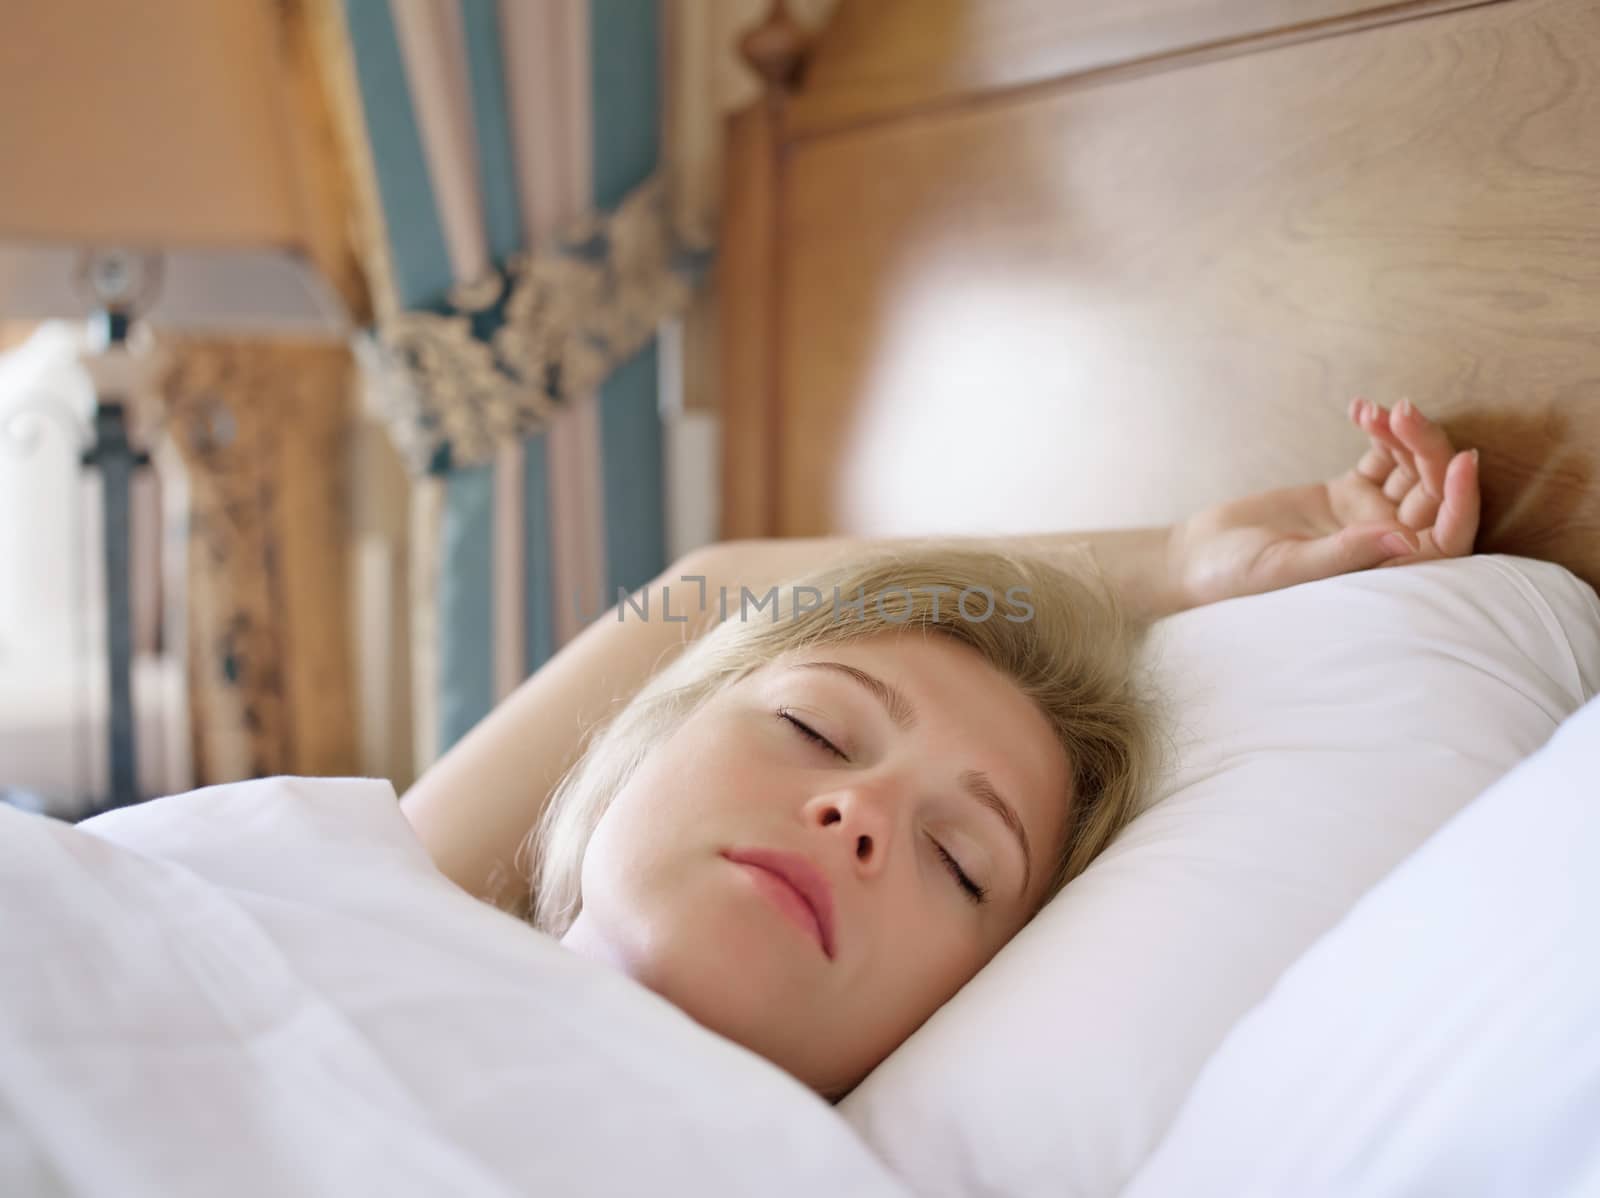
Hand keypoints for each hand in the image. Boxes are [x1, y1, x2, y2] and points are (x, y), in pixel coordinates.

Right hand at [1174, 397, 1481, 608]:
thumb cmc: (1236, 580)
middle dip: (1427, 449)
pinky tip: (1358, 409)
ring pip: (1411, 469)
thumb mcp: (1288, 568)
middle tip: (1402, 413)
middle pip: (1434, 493)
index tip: (1462, 459)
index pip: (1446, 538)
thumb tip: (1407, 539)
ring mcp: (1370, 518)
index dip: (1463, 500)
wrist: (1198, 560)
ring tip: (1377, 411)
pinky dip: (1377, 430)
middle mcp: (1387, 547)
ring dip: (1403, 434)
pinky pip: (1380, 457)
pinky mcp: (1347, 495)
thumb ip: (1347, 554)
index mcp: (1386, 576)